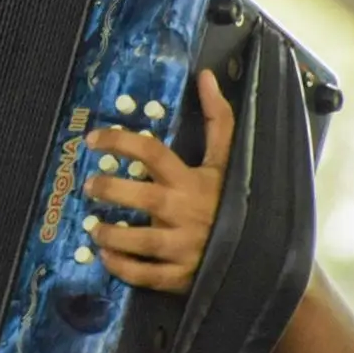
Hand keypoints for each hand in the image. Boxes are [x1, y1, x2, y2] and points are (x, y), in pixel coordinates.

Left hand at [82, 69, 234, 293]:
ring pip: (141, 241)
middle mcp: (186, 212)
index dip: (121, 141)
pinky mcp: (182, 276)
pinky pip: (147, 275)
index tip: (92, 139)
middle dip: (111, 189)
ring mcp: (184, 247)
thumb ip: (216, 120)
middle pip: (143, 197)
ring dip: (111, 235)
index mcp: (192, 180)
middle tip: (89, 185)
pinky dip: (123, 269)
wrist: (264, 255)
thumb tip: (205, 76)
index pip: (153, 153)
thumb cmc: (235, 200)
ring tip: (94, 228)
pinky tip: (106, 258)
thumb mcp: (225, 162)